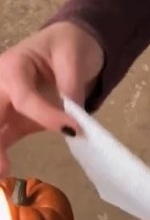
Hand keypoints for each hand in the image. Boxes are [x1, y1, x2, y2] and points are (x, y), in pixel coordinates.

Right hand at [0, 21, 103, 173]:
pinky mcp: (11, 120)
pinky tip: (2, 171)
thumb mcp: (73, 57)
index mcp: (13, 66)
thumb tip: (73, 114)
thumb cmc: (67, 47)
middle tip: (3, 167)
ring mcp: (4, 104)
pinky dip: (0, 152)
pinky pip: (1, 137)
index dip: (46, 115)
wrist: (65, 47)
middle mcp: (1, 86)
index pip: (24, 97)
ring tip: (2, 172)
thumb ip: (71, 85)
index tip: (72, 129)